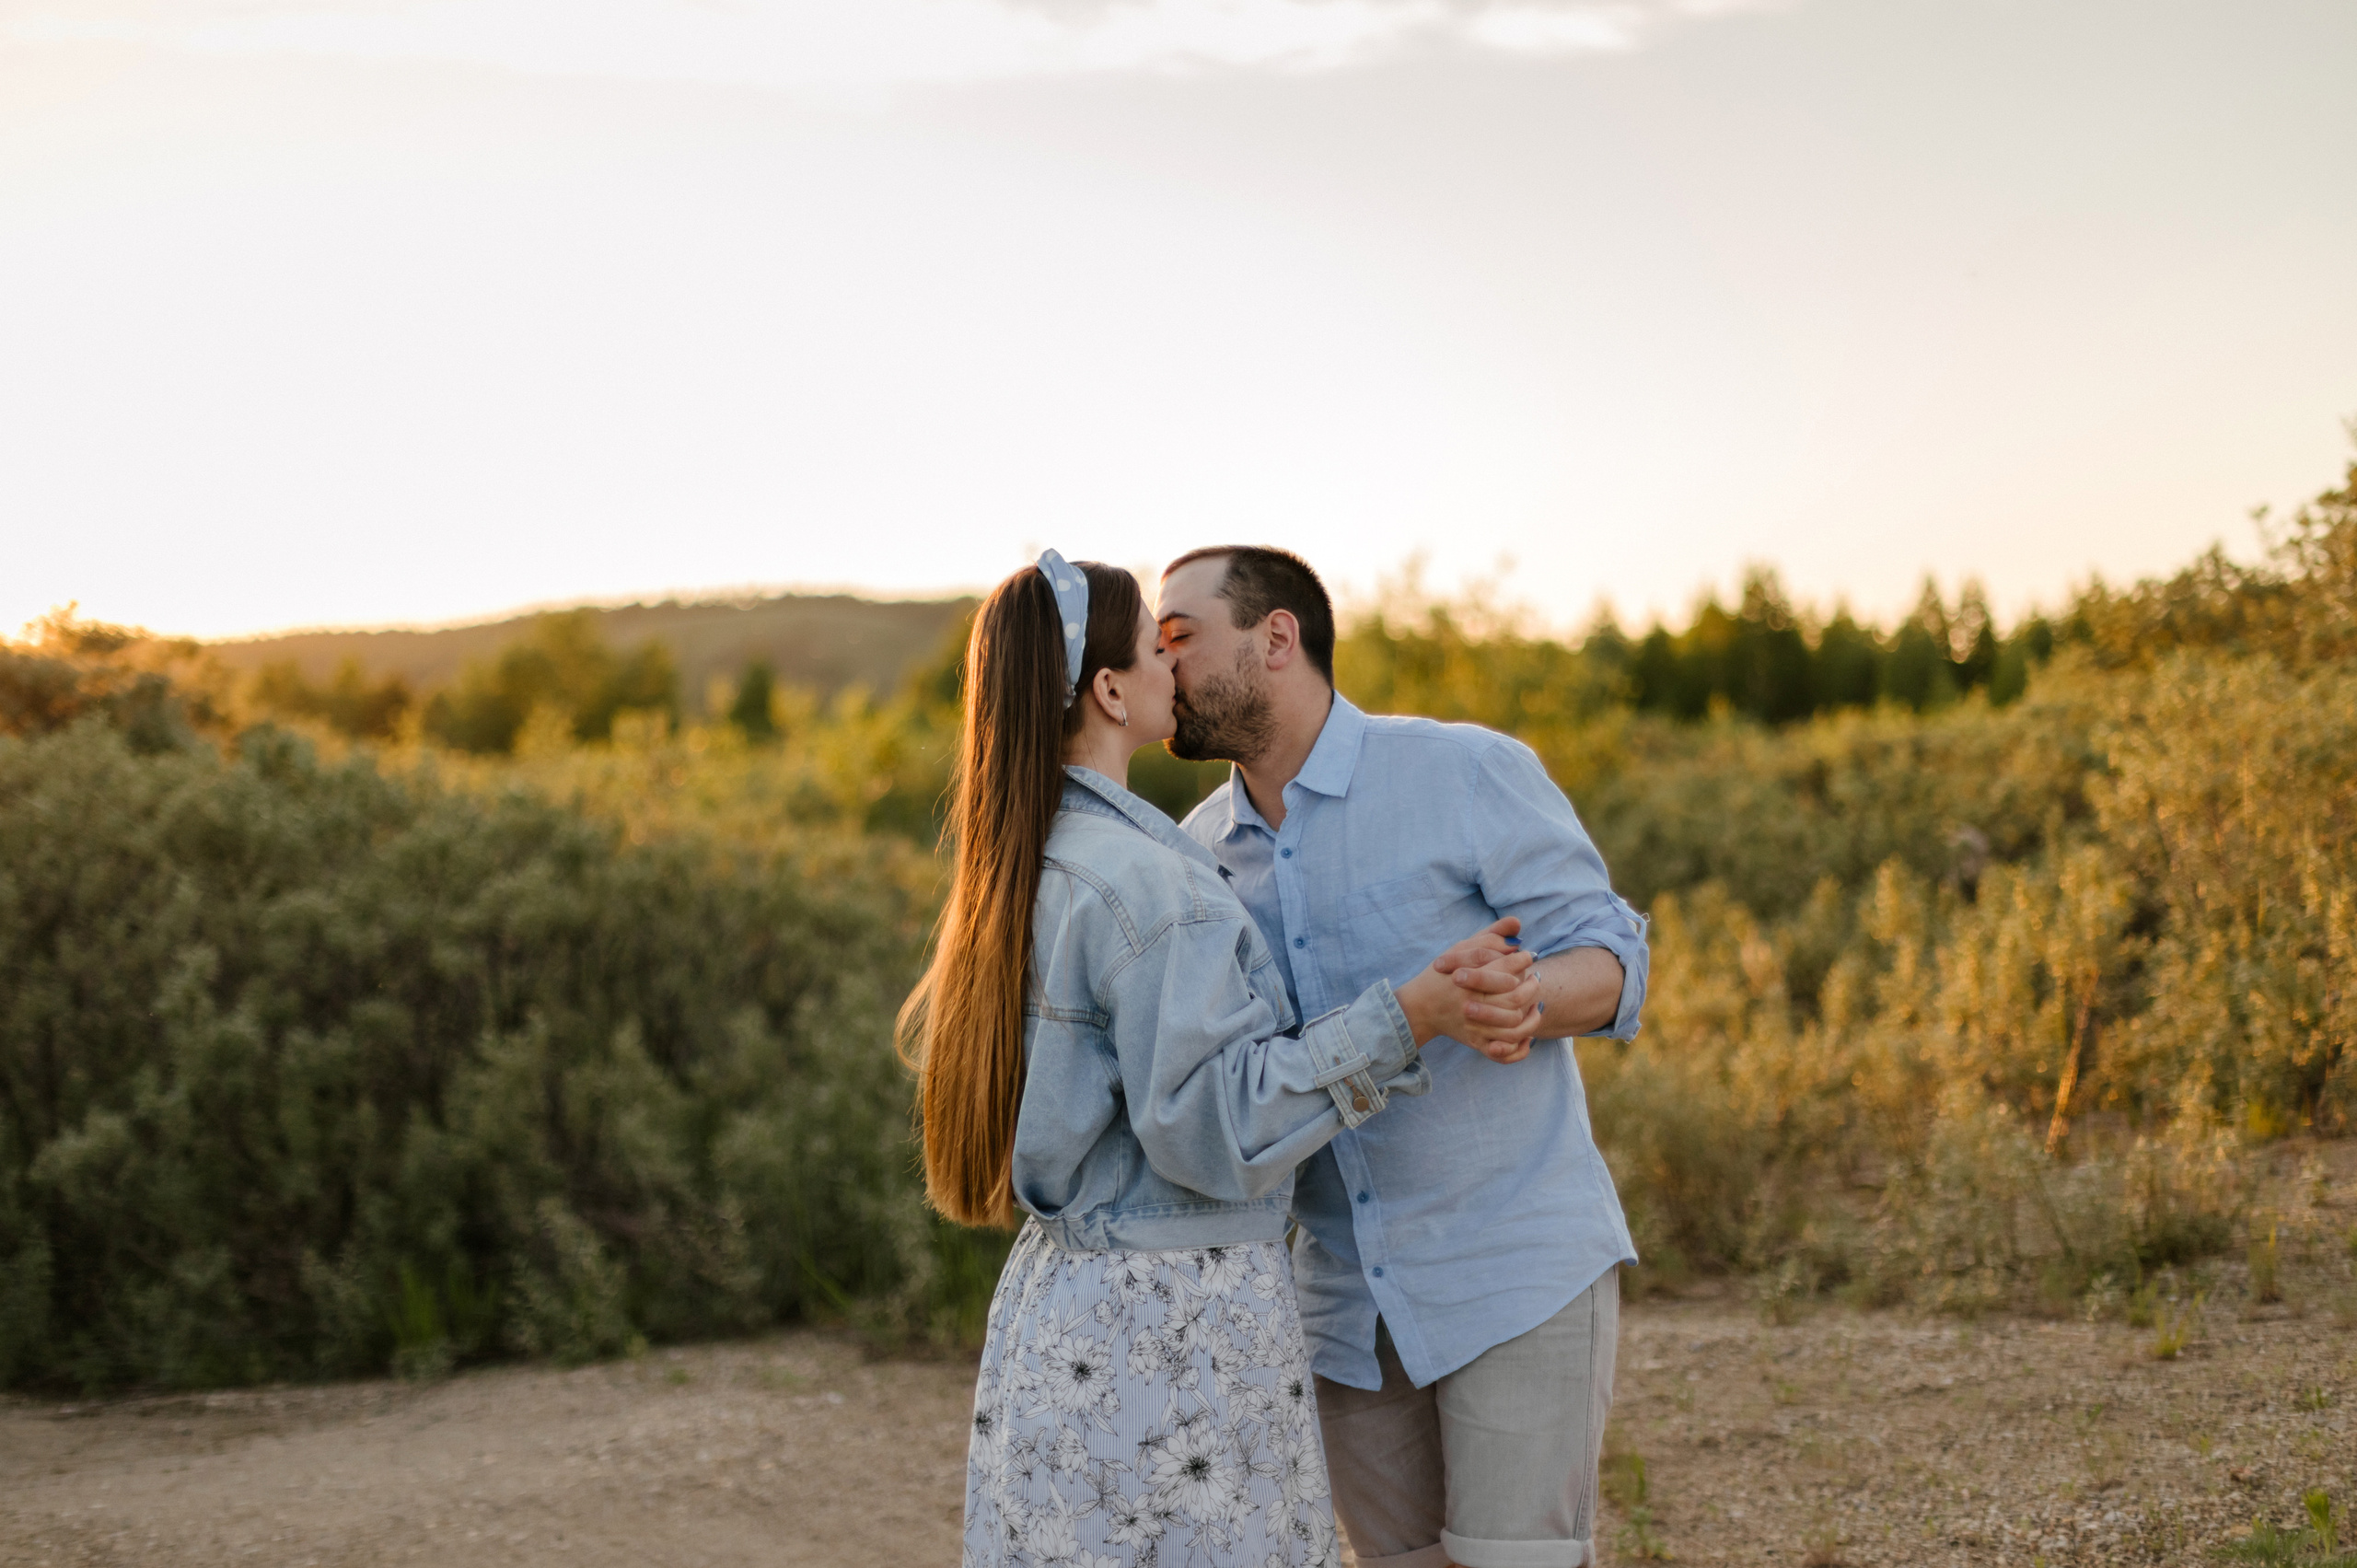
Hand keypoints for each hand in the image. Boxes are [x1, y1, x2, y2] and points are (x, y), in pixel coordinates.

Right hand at [1394, 917, 1541, 1054]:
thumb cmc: (1443, 974)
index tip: (1528, 955)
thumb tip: (1517, 923)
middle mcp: (1471, 1002)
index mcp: (1468, 977)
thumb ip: (1491, 935)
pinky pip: (1503, 1049)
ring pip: (1514, 1024)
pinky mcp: (1475, 1042)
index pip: (1507, 966)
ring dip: (1530, 1015)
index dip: (1523, 959)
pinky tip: (1527, 1031)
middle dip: (1531, 986)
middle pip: (1514, 996)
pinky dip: (1520, 1044)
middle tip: (1536, 978)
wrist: (1419, 1007)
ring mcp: (1474, 1025)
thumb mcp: (1462, 949)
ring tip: (1535, 1003)